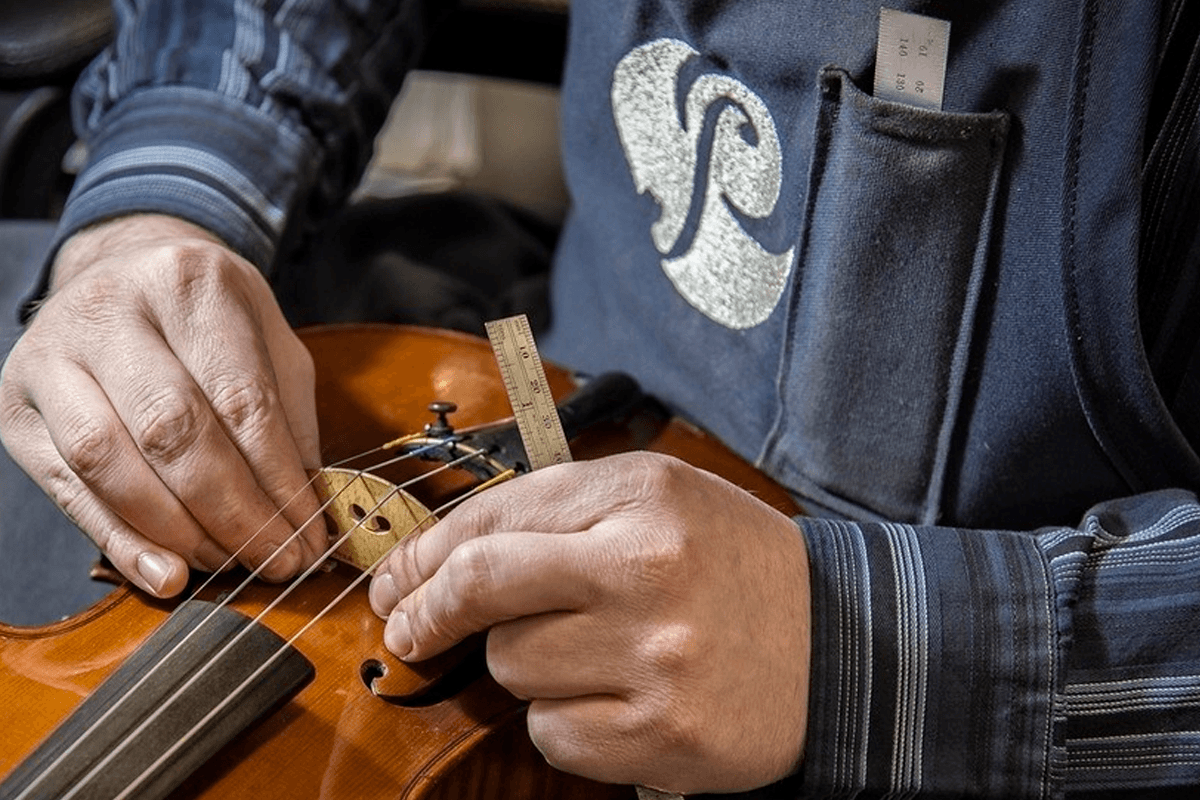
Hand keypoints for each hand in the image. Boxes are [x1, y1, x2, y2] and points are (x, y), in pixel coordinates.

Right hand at [0, 214, 326, 597]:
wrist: (122, 270)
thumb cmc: (209, 317)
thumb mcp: (269, 342)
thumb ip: (289, 420)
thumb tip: (308, 514)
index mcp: (188, 283)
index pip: (240, 398)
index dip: (278, 479)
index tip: (310, 535)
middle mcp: (110, 311)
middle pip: (171, 430)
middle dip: (232, 511)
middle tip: (277, 559)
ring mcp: (50, 357)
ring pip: (107, 461)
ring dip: (176, 532)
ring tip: (229, 564)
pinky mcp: (16, 408)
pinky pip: (67, 489)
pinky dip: (120, 541)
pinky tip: (166, 573)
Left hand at [369, 452, 809, 793]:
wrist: (839, 644)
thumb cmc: (729, 566)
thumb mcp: (656, 500)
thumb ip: (553, 511)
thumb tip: (437, 553)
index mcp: (641, 496)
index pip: (494, 519)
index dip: (424, 554)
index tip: (396, 579)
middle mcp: (646, 570)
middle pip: (482, 590)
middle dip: (428, 612)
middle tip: (410, 628)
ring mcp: (655, 658)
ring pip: (514, 668)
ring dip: (528, 666)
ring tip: (593, 654)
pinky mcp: (661, 736)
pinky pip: (552, 734)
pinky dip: (565, 722)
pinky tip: (615, 700)